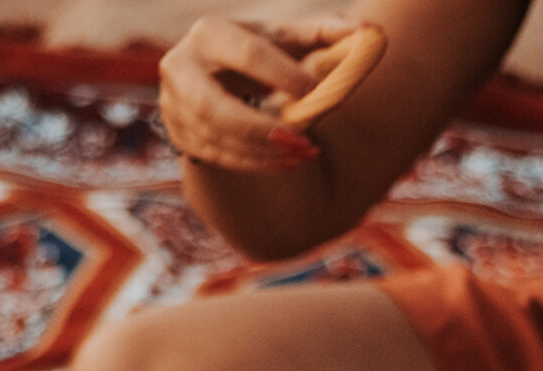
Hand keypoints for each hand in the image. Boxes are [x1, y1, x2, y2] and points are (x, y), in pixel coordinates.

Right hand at [158, 15, 357, 173]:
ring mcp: (172, 105)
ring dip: (260, 152)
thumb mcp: (286, 39)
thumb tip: (370, 35)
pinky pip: (213, 157)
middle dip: (260, 129)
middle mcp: (180, 67)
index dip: (281, 75)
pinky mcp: (177, 134)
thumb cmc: (260, 54)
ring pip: (215, 139)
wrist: (214, 76)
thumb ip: (326, 34)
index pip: (246, 55)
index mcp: (209, 32)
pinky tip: (282, 164)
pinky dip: (250, 163)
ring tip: (302, 155)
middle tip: (302, 142)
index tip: (313, 93)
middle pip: (216, 109)